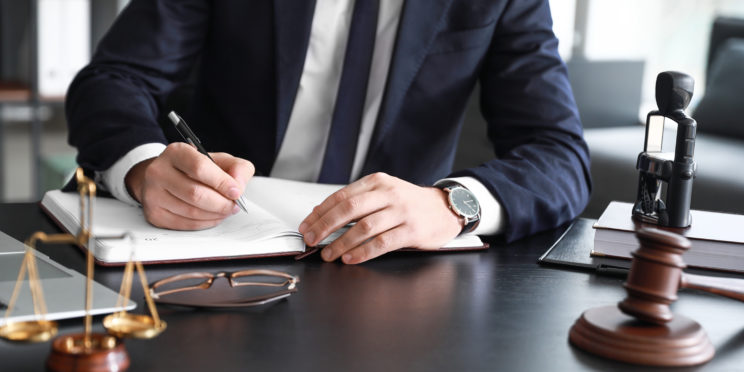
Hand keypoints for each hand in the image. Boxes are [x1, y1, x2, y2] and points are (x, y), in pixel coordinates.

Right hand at [125, 142, 254, 229]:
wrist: (165, 178)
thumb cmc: (195, 169)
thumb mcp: (219, 160)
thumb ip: (237, 168)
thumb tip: (239, 186)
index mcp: (176, 152)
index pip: (200, 168)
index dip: (222, 182)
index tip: (236, 192)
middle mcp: (159, 171)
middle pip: (196, 194)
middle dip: (221, 203)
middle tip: (234, 205)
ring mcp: (153, 194)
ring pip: (192, 212)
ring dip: (215, 215)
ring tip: (225, 210)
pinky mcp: (154, 214)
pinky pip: (186, 224)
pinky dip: (205, 223)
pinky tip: (212, 216)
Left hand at [298, 172, 462, 263]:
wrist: (445, 209)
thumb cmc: (410, 204)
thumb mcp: (385, 193)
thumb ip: (358, 202)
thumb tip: (322, 215)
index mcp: (377, 183)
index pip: (342, 196)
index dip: (320, 212)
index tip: (307, 226)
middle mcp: (389, 194)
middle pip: (349, 209)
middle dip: (325, 226)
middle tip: (312, 240)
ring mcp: (401, 212)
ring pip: (364, 227)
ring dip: (341, 243)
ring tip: (328, 255)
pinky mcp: (412, 231)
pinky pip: (382, 242)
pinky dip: (363, 252)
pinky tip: (351, 258)